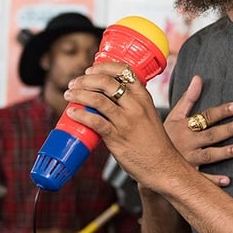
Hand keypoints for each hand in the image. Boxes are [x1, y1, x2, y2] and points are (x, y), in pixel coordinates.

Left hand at [65, 59, 187, 193]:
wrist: (163, 166)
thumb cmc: (154, 143)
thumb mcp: (148, 116)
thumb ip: (132, 106)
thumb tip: (106, 100)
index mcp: (144, 98)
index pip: (124, 71)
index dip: (104, 67)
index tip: (91, 69)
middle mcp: (136, 106)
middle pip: (107, 82)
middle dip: (86, 79)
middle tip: (75, 83)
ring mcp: (126, 121)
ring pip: (98, 99)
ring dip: (79, 94)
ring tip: (69, 95)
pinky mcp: (117, 137)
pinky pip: (95, 121)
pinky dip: (81, 115)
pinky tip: (73, 113)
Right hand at [164, 75, 232, 186]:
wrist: (147, 162)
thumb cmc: (163, 136)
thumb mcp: (173, 116)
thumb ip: (188, 98)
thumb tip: (198, 78)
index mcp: (184, 127)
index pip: (205, 116)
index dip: (221, 111)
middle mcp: (186, 142)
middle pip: (210, 134)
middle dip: (227, 130)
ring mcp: (187, 159)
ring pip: (208, 155)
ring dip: (224, 152)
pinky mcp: (187, 174)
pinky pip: (202, 178)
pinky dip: (214, 180)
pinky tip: (227, 180)